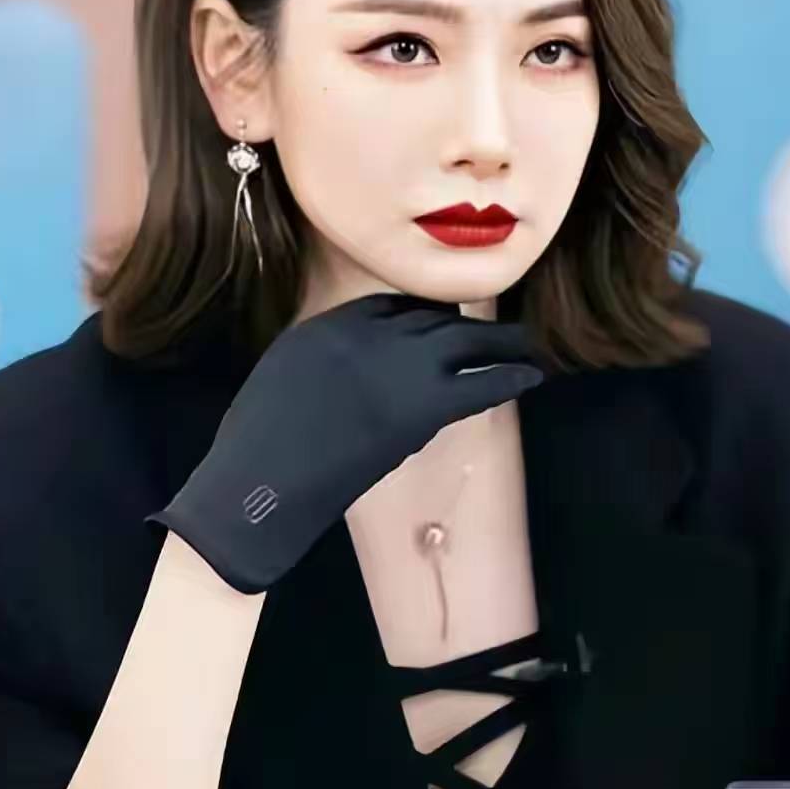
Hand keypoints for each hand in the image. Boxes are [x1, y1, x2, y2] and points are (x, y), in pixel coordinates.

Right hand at [151, 293, 543, 593]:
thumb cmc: (258, 441)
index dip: (423, 317)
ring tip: (524, 346)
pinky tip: (530, 375)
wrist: (260, 483)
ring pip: (462, 339)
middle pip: (433, 316)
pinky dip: (508, 375)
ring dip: (498, 342)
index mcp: (330, 324)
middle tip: (499, 332)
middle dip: (467, 324)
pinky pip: (478, 382)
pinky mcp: (419, 407)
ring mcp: (397, 365)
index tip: (442, 327)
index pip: (391, 305)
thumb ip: (327, 355)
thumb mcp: (284, 371)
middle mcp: (369, 333)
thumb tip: (363, 364)